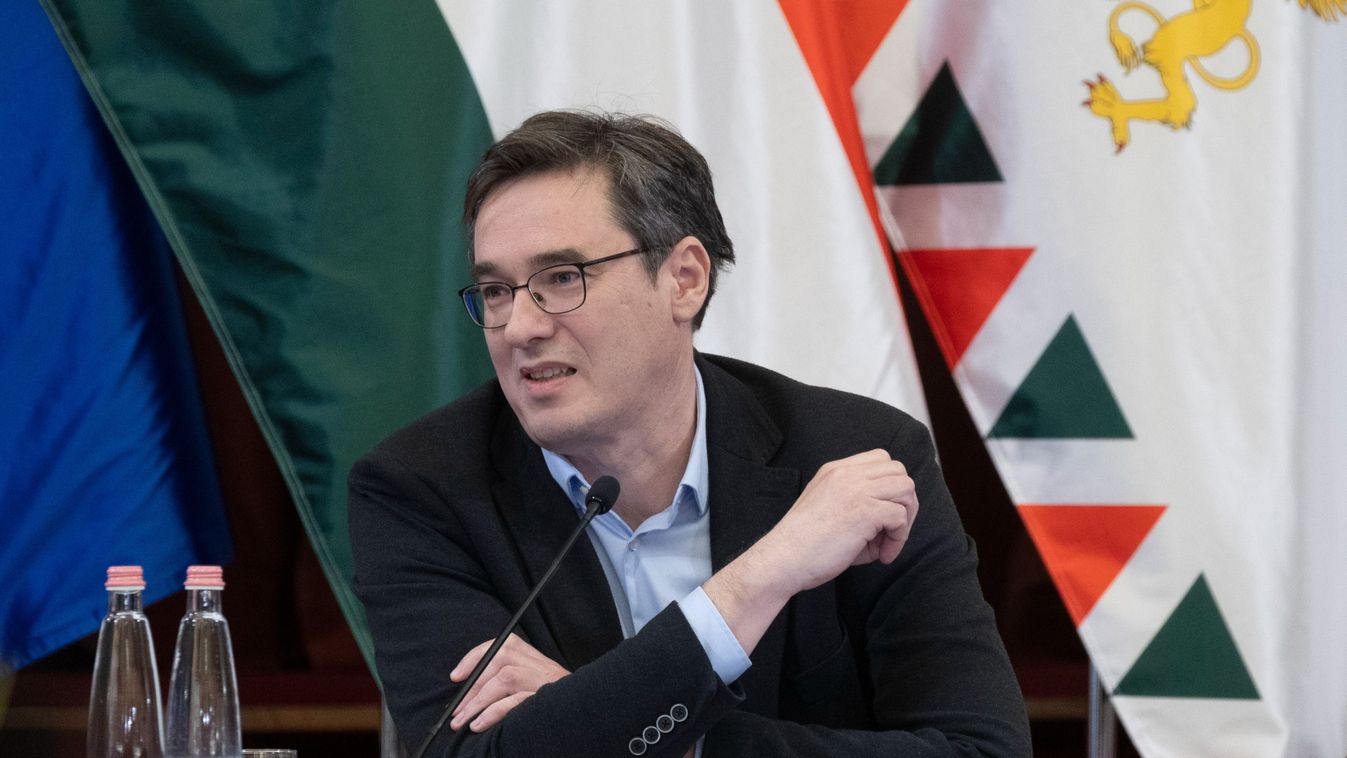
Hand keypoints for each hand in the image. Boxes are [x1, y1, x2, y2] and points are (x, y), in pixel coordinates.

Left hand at [449, 634, 568, 731]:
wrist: (583, 714)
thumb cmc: (549, 703)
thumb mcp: (530, 684)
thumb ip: (505, 678)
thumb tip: (469, 686)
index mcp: (533, 657)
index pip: (501, 645)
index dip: (474, 658)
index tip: (456, 677)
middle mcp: (540, 664)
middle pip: (500, 660)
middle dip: (472, 687)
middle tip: (456, 710)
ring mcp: (543, 680)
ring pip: (505, 678)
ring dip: (478, 702)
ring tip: (462, 721)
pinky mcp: (545, 699)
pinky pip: (514, 701)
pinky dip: (492, 713)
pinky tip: (479, 725)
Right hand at [705, 449, 917, 654]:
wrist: (783, 559)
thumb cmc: (804, 544)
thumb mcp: (829, 507)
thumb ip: (858, 502)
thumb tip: (893, 520)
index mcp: (836, 470)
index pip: (881, 459)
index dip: (891, 486)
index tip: (883, 514)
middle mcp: (847, 474)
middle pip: (899, 471)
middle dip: (904, 501)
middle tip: (892, 530)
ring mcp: (856, 490)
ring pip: (906, 488)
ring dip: (905, 518)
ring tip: (887, 542)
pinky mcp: (865, 511)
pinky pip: (900, 517)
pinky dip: (898, 539)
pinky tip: (882, 555)